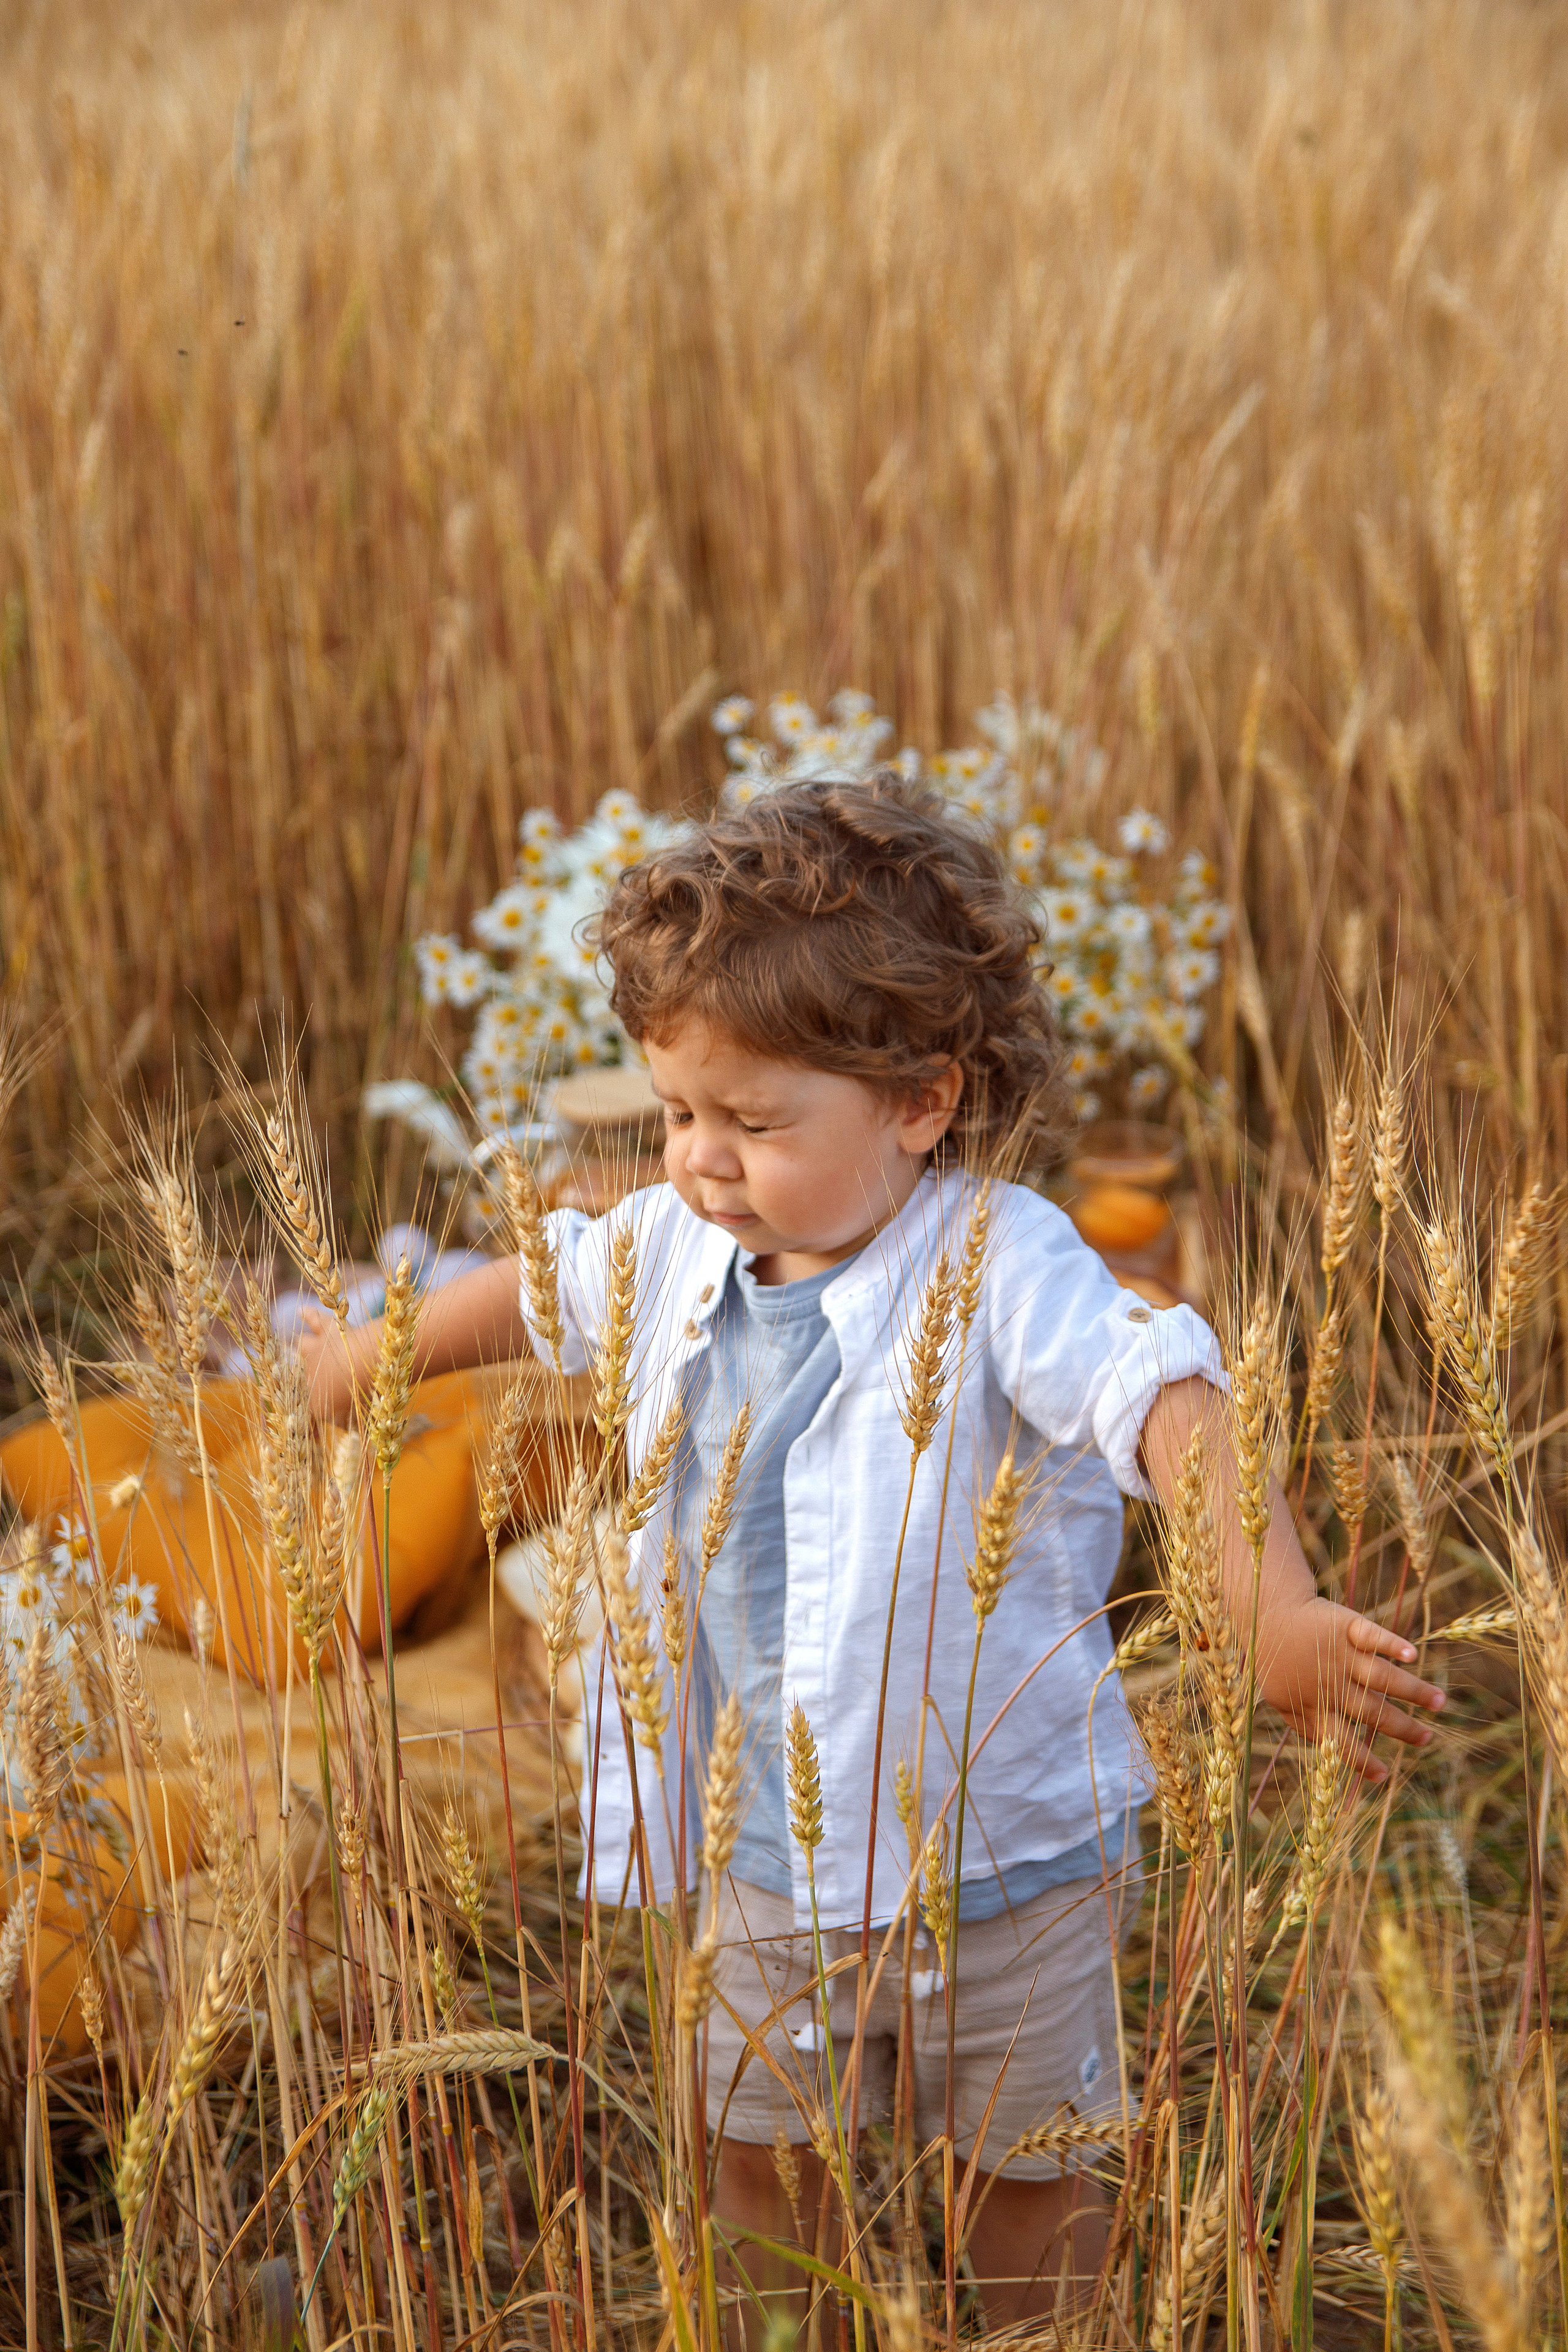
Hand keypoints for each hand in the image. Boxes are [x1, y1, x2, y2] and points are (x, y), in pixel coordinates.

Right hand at [297, 1306, 365, 1423]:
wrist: (369, 1361)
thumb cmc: (364, 1395)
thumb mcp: (356, 1420)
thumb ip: (345, 1425)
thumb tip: (345, 1431)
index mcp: (311, 1401)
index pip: (302, 1420)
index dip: (304, 1431)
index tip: (310, 1439)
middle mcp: (306, 1374)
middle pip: (295, 1381)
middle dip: (294, 1388)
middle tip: (296, 1394)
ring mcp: (316, 1349)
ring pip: (299, 1347)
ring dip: (298, 1349)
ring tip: (292, 1349)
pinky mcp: (329, 1330)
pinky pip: (314, 1318)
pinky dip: (308, 1314)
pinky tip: (302, 1312)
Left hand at [1256, 1597, 1445, 1780]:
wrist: (1268, 1613)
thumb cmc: (1278, 1661)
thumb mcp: (1282, 1699)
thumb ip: (1304, 1726)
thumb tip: (1329, 1751)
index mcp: (1315, 1703)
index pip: (1340, 1739)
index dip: (1361, 1760)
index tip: (1384, 1775)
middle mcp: (1331, 1681)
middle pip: (1371, 1709)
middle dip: (1401, 1727)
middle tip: (1427, 1739)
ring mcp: (1339, 1653)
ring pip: (1381, 1675)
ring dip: (1412, 1690)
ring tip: (1439, 1702)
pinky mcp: (1345, 1625)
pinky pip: (1371, 1635)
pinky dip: (1391, 1644)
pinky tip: (1411, 1655)